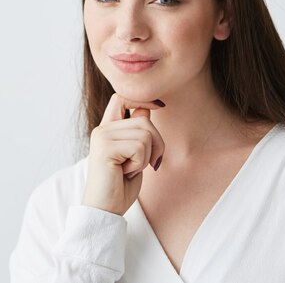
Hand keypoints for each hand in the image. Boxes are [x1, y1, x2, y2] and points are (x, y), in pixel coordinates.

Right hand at [81, 93, 165, 215]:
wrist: (105, 211)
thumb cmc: (121, 186)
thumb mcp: (135, 154)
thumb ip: (138, 132)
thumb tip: (147, 108)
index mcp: (107, 129)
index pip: (122, 98)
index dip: (143, 99)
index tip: (159, 106)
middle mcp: (102, 130)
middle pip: (145, 120)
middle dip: (156, 143)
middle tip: (147, 163)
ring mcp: (102, 137)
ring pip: (145, 134)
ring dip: (147, 156)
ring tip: (130, 169)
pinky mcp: (105, 148)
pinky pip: (140, 147)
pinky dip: (140, 163)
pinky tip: (125, 173)